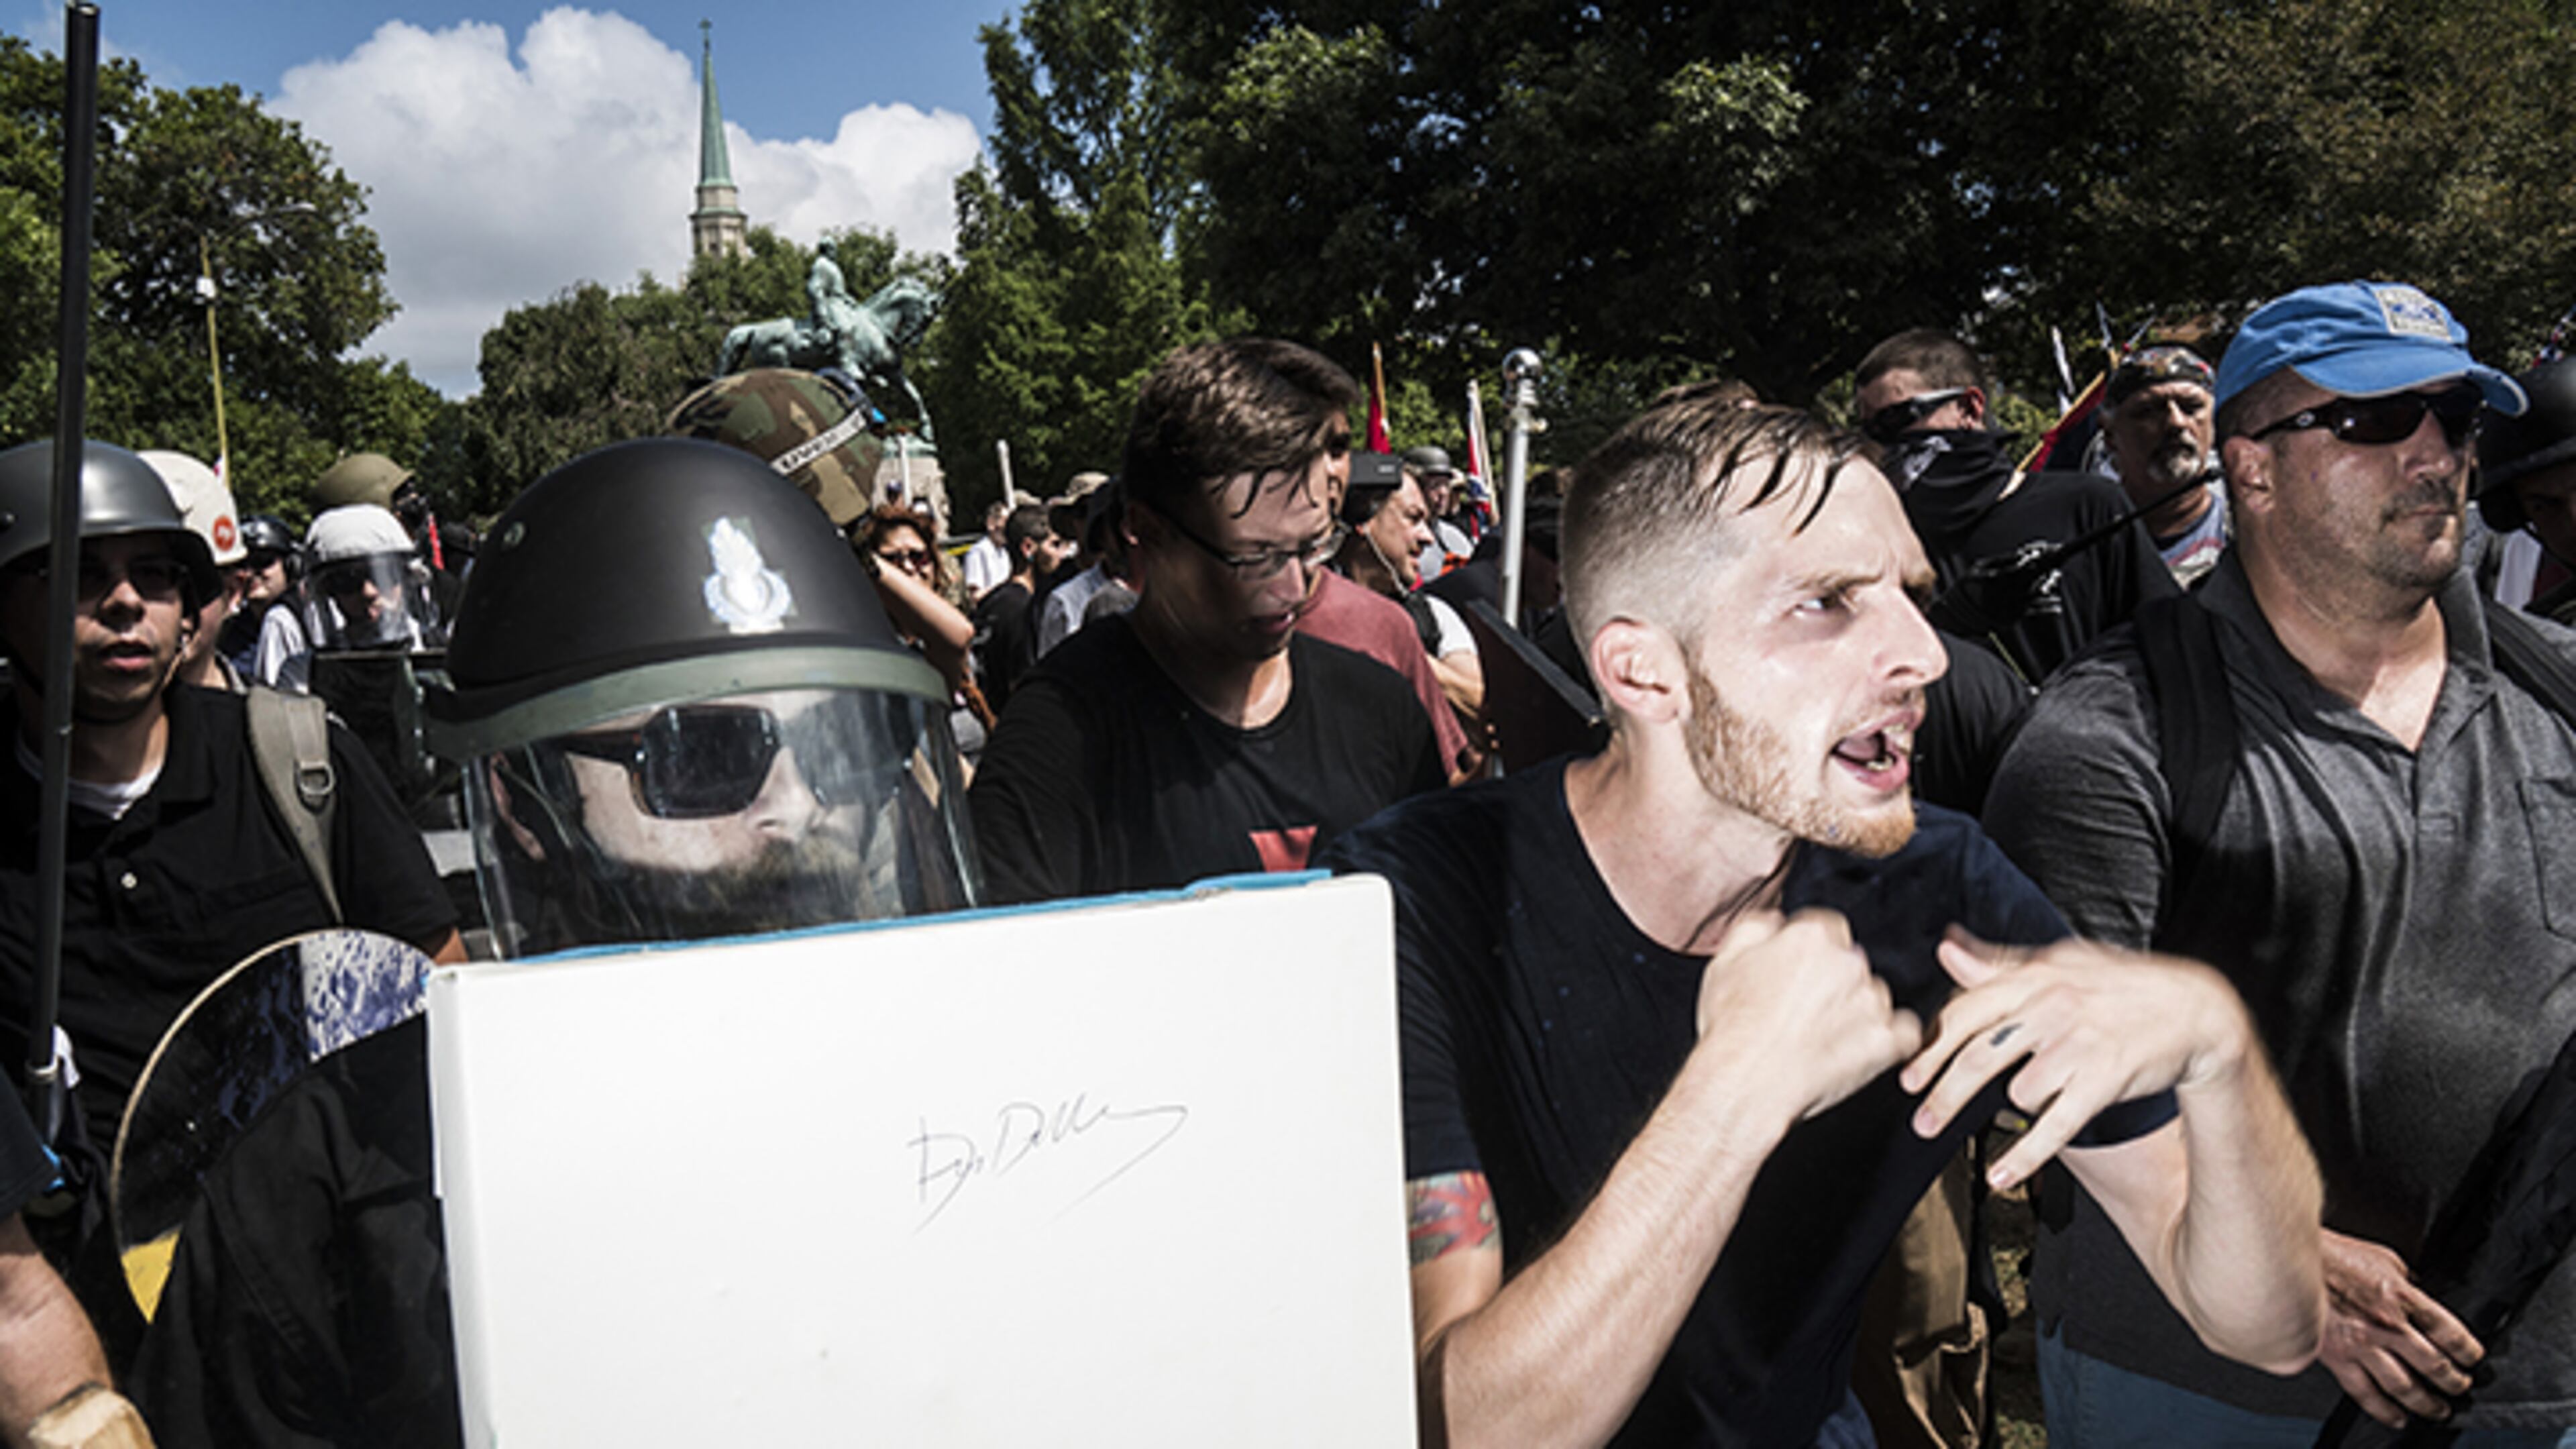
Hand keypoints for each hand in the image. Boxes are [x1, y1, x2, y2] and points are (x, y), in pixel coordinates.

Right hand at [1692, 909, 1923, 1128]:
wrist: (1747, 1081)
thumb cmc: (1733, 1028)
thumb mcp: (1725, 962)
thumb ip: (1756, 929)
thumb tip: (1775, 922)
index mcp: (1812, 937)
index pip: (1828, 930)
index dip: (1812, 956)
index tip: (1802, 976)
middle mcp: (1849, 962)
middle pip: (1853, 963)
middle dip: (1834, 983)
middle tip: (1805, 1012)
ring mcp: (1872, 1002)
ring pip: (1875, 997)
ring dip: (1858, 1012)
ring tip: (1823, 1038)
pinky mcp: (1888, 1041)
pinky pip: (1905, 1034)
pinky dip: (1890, 1041)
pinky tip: (1860, 1049)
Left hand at [1899, 931, 2249, 1188]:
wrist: (2195, 1010)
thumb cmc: (2120, 986)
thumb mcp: (2059, 962)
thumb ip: (1998, 962)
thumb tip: (1946, 946)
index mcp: (2034, 978)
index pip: (1965, 1012)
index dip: (1931, 1048)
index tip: (1908, 1075)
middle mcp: (2051, 1008)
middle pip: (1978, 1057)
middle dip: (1942, 1094)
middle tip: (1920, 1121)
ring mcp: (2077, 1045)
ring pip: (2018, 1091)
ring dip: (2009, 1109)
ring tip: (2006, 1116)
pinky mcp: (2103, 1080)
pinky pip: (2053, 1126)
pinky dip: (2023, 1156)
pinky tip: (2000, 1175)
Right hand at [2318, 1230, 2479, 1427]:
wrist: (2286, 1264)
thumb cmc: (2330, 1255)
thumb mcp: (2381, 1257)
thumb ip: (2405, 1279)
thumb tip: (2418, 1291)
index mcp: (2402, 1296)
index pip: (2451, 1333)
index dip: (2468, 1350)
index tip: (2472, 1358)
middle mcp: (2387, 1325)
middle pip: (2435, 1364)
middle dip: (2455, 1381)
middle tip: (2461, 1386)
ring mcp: (2362, 1345)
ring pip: (2406, 1386)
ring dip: (2428, 1403)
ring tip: (2438, 1409)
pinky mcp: (2337, 1358)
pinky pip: (2366, 1394)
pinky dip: (2386, 1412)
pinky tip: (2397, 1418)